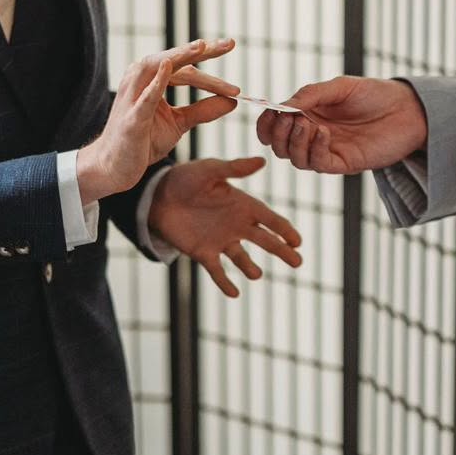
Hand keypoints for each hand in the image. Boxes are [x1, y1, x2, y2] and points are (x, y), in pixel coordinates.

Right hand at [77, 38, 239, 201]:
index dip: (208, 58)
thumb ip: (203, 111)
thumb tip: (232, 101)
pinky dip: (157, 81)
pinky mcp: (132, 117)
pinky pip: (145, 96)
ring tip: (201, 46)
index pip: (185, 67)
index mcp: (152, 80)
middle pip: (174, 60)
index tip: (231, 46)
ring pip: (157, 67)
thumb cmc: (143, 141)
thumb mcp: (179, 123)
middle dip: (202, 50)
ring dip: (180, 55)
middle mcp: (140, 81)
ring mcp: (133, 97)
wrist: (115, 167)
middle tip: (229, 43)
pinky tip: (168, 66)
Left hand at [149, 156, 302, 297]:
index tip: (297, 241)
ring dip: (250, 267)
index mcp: (243, 205)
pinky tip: (234, 293)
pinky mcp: (203, 252)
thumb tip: (261, 161)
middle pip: (265, 240)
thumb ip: (234, 168)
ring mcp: (221, 240)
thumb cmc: (186, 178)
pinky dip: (225, 282)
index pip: (270, 219)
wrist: (157, 196)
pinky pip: (217, 271)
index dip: (284, 230)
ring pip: (242, 258)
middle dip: (281, 250)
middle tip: (298, 262)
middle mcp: (236, 224)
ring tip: (256, 275)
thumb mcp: (210, 170)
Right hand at [254, 76, 426, 173]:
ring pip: (295, 159)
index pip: (275, 126)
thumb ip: (310, 94)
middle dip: (277, 133)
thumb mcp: (340, 87)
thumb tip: (281, 106)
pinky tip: (324, 133)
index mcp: (308, 114)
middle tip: (289, 118)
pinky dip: (315, 149)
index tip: (268, 112)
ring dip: (294, 142)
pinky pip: (318, 164)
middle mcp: (314, 134)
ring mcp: (328, 150)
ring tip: (308, 124)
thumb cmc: (375, 94)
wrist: (408, 109)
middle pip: (280, 146)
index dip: (266, 123)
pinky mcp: (344, 163)